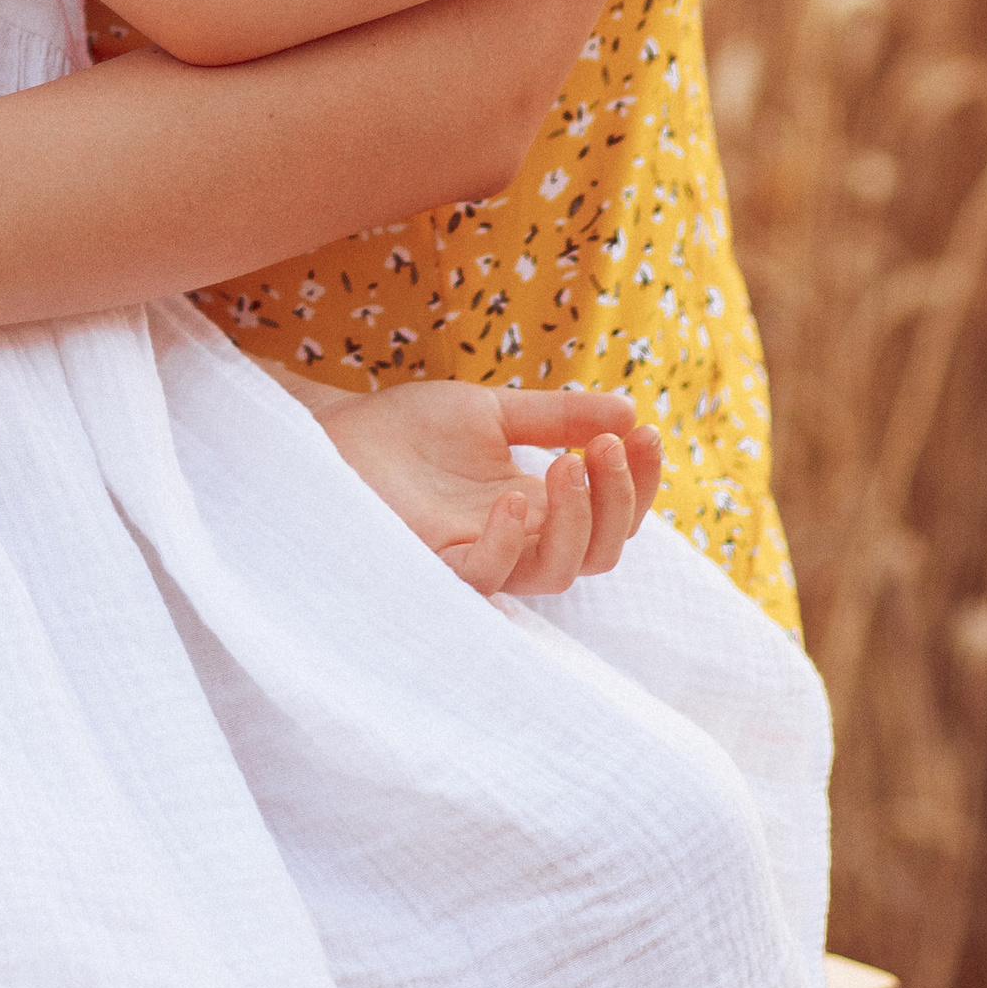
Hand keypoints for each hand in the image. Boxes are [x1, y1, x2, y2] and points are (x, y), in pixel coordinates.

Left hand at [314, 377, 661, 594]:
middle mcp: (519, 540)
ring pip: (556, 572)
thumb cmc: (411, 428)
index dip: (641, 483)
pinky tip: (513, 498)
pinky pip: (486, 577)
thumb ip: (558, 415)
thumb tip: (630, 411)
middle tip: (607, 447)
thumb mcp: (495, 411)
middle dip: (619, 501)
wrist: (339, 429)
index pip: (614, 516)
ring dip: (576, 519)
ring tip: (567, 462)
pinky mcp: (434, 563)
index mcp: (541, 507)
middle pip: (599, 553)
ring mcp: (480, 554)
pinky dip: (509, 542)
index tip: (647, 432)